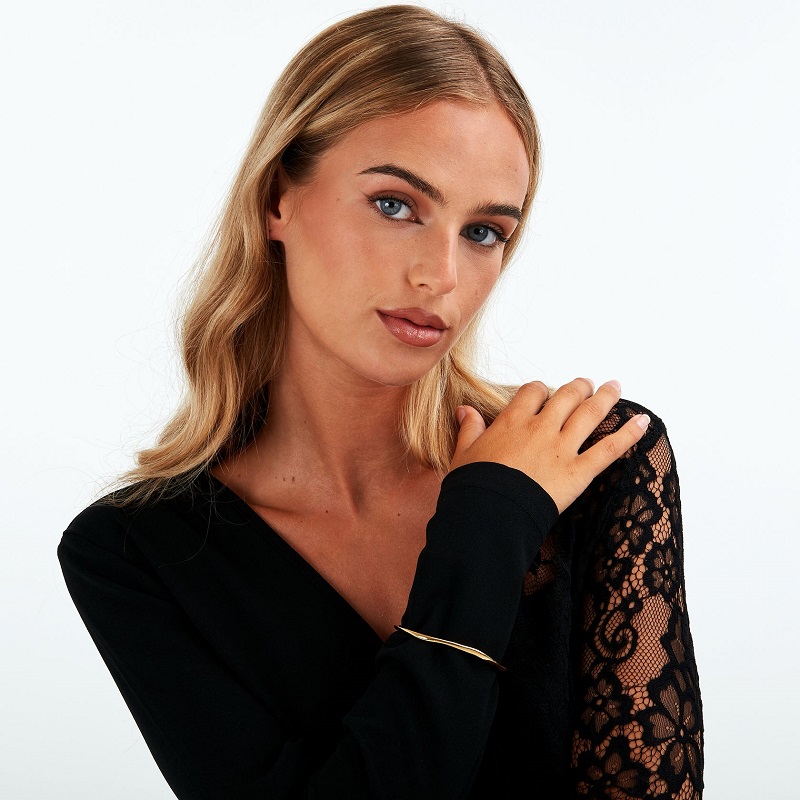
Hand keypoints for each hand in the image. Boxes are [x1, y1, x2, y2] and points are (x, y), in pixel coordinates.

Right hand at [449, 378, 649, 513]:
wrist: (488, 513)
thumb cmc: (473, 486)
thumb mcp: (463, 453)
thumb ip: (469, 428)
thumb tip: (464, 410)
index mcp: (512, 421)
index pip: (533, 393)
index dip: (541, 390)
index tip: (545, 393)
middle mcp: (541, 428)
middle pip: (566, 397)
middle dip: (579, 388)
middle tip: (587, 384)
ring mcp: (562, 448)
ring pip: (590, 414)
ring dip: (605, 398)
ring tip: (615, 387)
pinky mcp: (579, 471)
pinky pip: (609, 449)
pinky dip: (629, 434)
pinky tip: (643, 422)